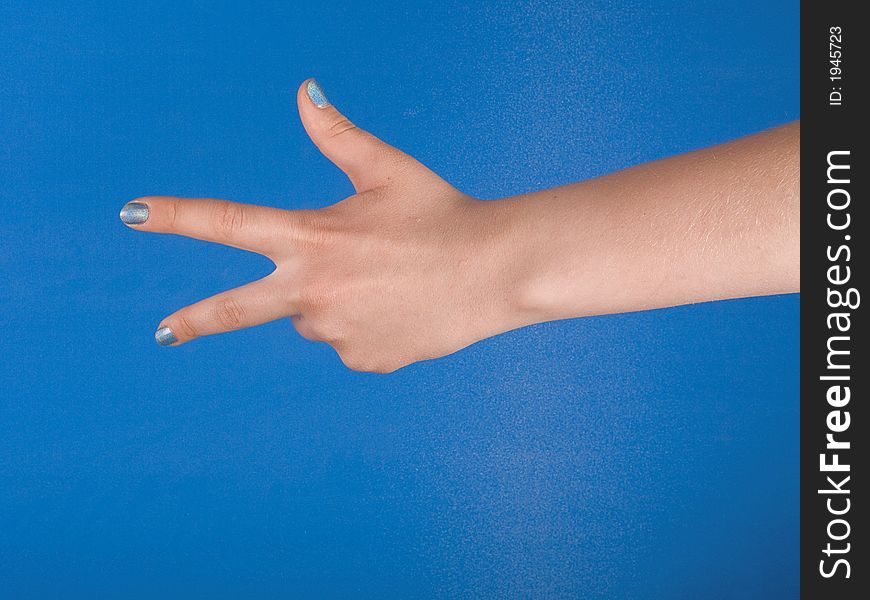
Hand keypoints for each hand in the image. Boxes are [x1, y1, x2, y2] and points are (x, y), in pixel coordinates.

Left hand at [121, 79, 518, 371]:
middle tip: (163, 334)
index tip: (129, 213)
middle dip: (194, 321)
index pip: (227, 223)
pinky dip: (365, 324)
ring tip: (388, 281)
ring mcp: (336, 332)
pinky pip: (347, 341)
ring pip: (314, 316)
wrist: (495, 272)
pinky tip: (402, 308)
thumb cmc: (442, 213)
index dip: (174, 216)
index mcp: (311, 237)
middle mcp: (313, 291)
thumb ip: (336, 134)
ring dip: (334, 299)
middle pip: (236, 309)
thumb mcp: (387, 169)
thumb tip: (304, 90)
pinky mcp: (362, 359)